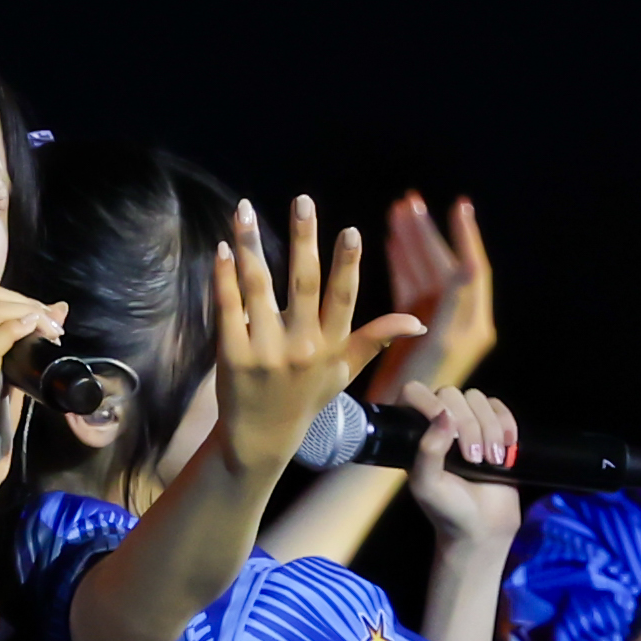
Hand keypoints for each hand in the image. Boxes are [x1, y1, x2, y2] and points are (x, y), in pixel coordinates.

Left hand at [209, 197, 424, 482]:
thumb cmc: (305, 399)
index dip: (347, 264)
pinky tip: (222, 249)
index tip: (349, 231)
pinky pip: (227, 309)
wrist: (261, 439)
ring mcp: (265, 352)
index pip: (343, 298)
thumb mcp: (344, 372)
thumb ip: (376, 340)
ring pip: (259, 288)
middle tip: (302, 201)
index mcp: (331, 346)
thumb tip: (418, 322)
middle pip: (304, 284)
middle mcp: (302, 347)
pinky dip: (224, 277)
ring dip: (251, 245)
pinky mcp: (232, 357)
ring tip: (243, 210)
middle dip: (304, 239)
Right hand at [368, 192, 494, 399]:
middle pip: (443, 265)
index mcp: (471, 322)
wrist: (403, 423)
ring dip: (412, 241)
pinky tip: (391, 240)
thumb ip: (456, 303)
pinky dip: (401, 263)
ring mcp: (433, 321)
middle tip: (411, 201)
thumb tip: (468, 265)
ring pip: (424, 272)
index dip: (465, 236)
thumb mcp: (444, 343)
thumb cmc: (425, 389)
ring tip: (398, 209)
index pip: (472, 269)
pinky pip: (409, 286)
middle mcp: (457, 318)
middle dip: (428, 233)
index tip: (458, 206)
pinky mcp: (413, 327)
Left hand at [397, 380, 522, 555]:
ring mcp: (467, 423)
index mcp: (415, 433)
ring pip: (477, 398)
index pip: (414, 393)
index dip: (428, 401)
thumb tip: (444, 415)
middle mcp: (439, 423)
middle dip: (468, 425)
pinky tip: (507, 447)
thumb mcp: (427, 486)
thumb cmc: (448, 510)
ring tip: (490, 461)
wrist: (483, 527)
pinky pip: (498, 406)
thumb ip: (428, 451)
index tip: (447, 428)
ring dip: (489, 428)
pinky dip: (506, 423)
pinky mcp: (493, 426)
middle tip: (474, 459)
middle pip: (451, 394)